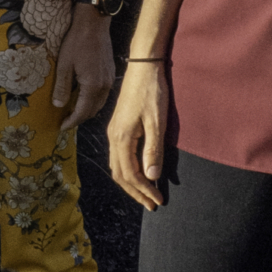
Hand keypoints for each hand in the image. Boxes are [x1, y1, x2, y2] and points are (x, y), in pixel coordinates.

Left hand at [52, 6, 115, 131]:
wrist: (94, 22)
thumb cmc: (77, 41)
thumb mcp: (64, 64)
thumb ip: (62, 87)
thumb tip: (58, 105)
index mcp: (93, 86)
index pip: (82, 112)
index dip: (71, 121)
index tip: (61, 127)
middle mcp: (104, 86)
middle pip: (93, 110)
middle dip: (79, 118)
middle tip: (65, 121)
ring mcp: (109, 79)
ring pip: (99, 103)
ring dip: (87, 110)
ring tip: (73, 111)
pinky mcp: (110, 72)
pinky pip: (103, 94)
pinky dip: (93, 100)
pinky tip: (83, 96)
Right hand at [107, 60, 168, 210]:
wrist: (144, 66)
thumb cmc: (151, 91)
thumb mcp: (157, 122)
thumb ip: (153, 151)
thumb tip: (151, 177)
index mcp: (121, 138)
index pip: (130, 174)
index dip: (144, 190)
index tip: (158, 200)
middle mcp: (113, 137)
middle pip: (120, 174)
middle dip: (135, 192)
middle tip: (151, 204)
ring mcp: (113, 132)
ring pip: (117, 166)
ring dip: (131, 183)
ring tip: (145, 193)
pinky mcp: (118, 127)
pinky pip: (119, 156)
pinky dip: (128, 170)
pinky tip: (138, 172)